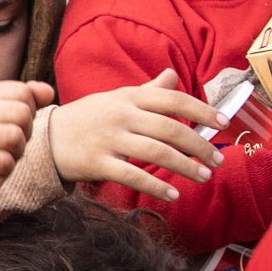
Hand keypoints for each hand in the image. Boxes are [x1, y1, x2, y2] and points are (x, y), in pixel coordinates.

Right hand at [0, 78, 44, 218]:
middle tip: (11, 146)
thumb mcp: (12, 122)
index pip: (20, 91)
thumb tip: (47, 91)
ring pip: (13, 136)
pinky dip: (7, 169)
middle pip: (19, 112)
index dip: (29, 113)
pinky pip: (3, 161)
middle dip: (25, 133)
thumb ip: (30, 101)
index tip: (14, 127)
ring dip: (17, 151)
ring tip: (3, 156)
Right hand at [49, 71, 221, 201]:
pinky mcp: (98, 163)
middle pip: (168, 128)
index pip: (173, 100)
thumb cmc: (88, 118)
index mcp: (129, 97)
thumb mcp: (116, 99)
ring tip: (205, 176)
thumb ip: (148, 91)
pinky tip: (174, 195)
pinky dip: (155, 186)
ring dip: (184, 166)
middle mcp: (121, 115)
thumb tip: (174, 76)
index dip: (201, 110)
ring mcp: (109, 139)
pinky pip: (132, 175)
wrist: (47, 138)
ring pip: (155, 152)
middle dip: (198, 144)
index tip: (224, 122)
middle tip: (219, 159)